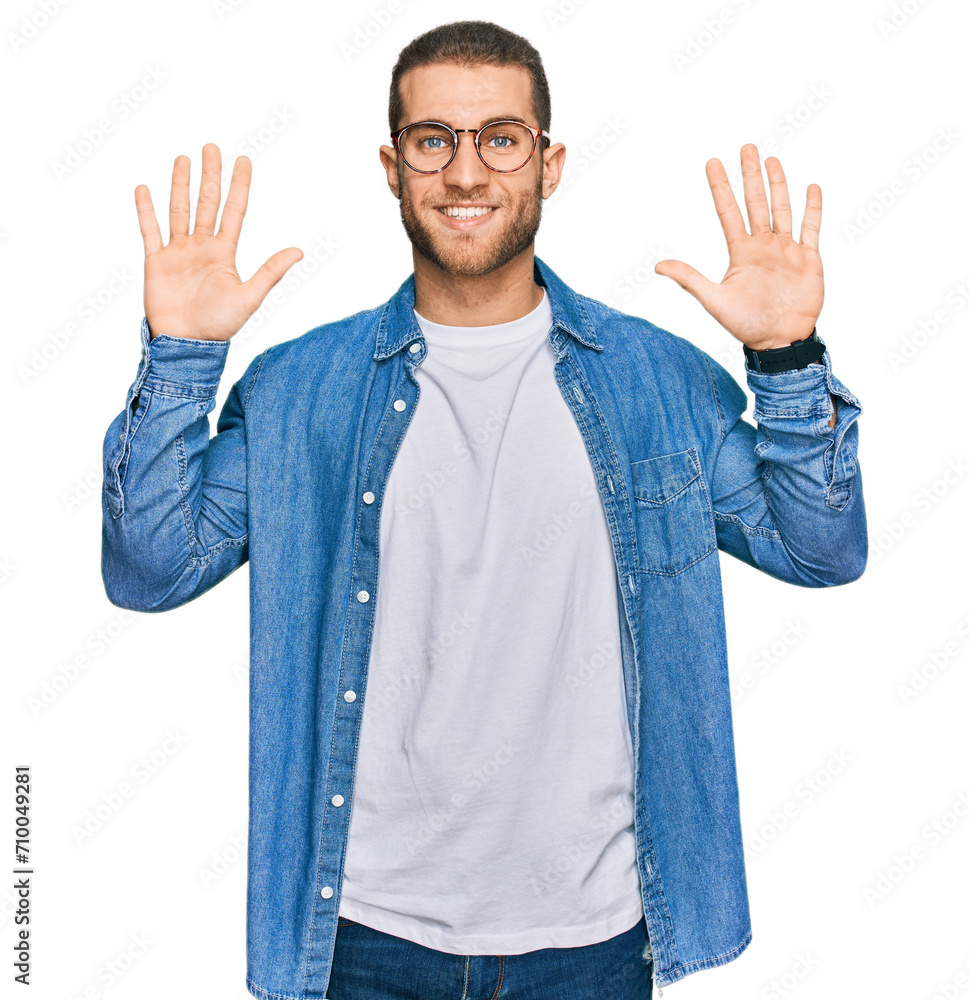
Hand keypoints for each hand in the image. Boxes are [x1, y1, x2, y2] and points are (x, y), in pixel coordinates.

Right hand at [135, 143, 302, 340]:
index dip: (238, 185)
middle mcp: (202, 247)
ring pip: (179, 210)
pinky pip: (150, 230)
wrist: (186, 344)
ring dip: (180, 185)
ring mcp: (178, 252)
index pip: (234, 211)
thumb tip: (299, 251)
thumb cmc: (219, 325)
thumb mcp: (249, 297)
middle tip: (211, 147)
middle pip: (207, 203)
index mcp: (224, 253)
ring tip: (183, 158)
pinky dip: (145, 210)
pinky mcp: (156, 261)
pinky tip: (144, 189)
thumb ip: (271, 271)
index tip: (243, 159)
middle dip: (210, 176)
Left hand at [654, 144, 822, 350]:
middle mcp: (762, 246)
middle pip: (755, 202)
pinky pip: (811, 228)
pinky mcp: (808, 258)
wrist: (780, 341)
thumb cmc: (746, 325)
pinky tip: (811, 188)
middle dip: (750, 175)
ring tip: (771, 160)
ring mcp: (786, 250)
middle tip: (746, 147)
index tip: (712, 162)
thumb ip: (689, 279)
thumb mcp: (714, 300)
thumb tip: (657, 265)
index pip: (728, 211)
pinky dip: (812, 209)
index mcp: (740, 252)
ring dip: (778, 184)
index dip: (720, 187)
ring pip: (781, 209)